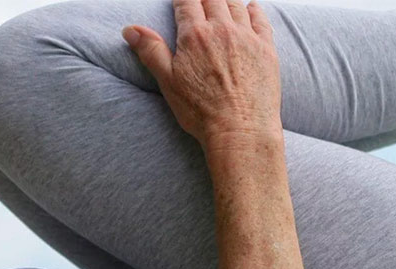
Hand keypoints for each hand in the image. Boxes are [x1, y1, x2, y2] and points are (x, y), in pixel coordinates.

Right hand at [123, 0, 281, 142]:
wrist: (240, 129)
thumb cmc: (201, 111)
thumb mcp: (167, 81)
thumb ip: (150, 50)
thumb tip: (129, 29)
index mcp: (195, 35)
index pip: (186, 3)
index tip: (179, 1)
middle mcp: (222, 29)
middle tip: (199, 1)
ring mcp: (247, 37)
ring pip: (235, 5)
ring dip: (226, 1)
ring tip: (220, 2)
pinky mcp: (266, 49)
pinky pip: (260, 19)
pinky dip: (254, 10)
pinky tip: (251, 7)